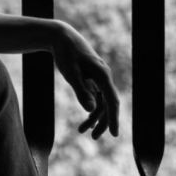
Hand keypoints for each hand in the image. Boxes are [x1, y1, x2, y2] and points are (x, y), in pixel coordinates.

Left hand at [51, 21, 119, 139]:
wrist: (61, 37)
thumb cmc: (66, 54)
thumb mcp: (70, 74)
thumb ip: (81, 91)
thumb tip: (90, 110)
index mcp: (102, 75)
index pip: (112, 101)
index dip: (113, 119)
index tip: (114, 134)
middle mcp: (104, 76)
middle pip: (108, 104)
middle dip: (102, 122)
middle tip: (93, 138)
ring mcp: (99, 77)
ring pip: (102, 101)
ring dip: (94, 117)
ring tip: (82, 131)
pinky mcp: (92, 77)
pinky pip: (96, 96)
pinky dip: (91, 106)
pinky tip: (85, 117)